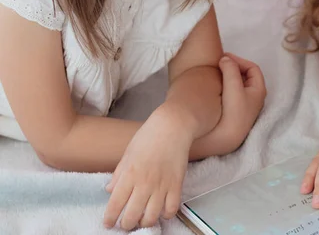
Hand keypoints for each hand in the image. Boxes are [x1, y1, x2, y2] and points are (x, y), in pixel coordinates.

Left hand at [103, 107, 191, 230]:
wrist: (173, 126)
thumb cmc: (149, 136)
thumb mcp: (128, 153)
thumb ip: (118, 174)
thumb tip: (110, 190)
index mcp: (129, 174)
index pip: (115, 205)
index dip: (110, 219)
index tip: (108, 223)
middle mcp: (145, 183)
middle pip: (132, 216)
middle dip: (126, 225)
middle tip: (125, 222)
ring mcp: (162, 185)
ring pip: (152, 217)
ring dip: (145, 222)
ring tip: (142, 218)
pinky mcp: (177, 184)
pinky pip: (171, 209)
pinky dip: (165, 214)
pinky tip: (161, 210)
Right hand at [211, 53, 266, 150]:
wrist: (224, 140)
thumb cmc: (233, 112)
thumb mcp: (234, 87)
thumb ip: (231, 69)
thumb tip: (225, 59)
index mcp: (259, 90)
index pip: (253, 68)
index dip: (239, 60)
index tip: (224, 57)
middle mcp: (254, 98)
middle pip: (246, 76)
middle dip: (233, 68)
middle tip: (219, 64)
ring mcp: (244, 106)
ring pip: (238, 85)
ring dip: (228, 77)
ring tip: (215, 73)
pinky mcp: (234, 114)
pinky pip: (231, 93)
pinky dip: (225, 86)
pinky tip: (214, 87)